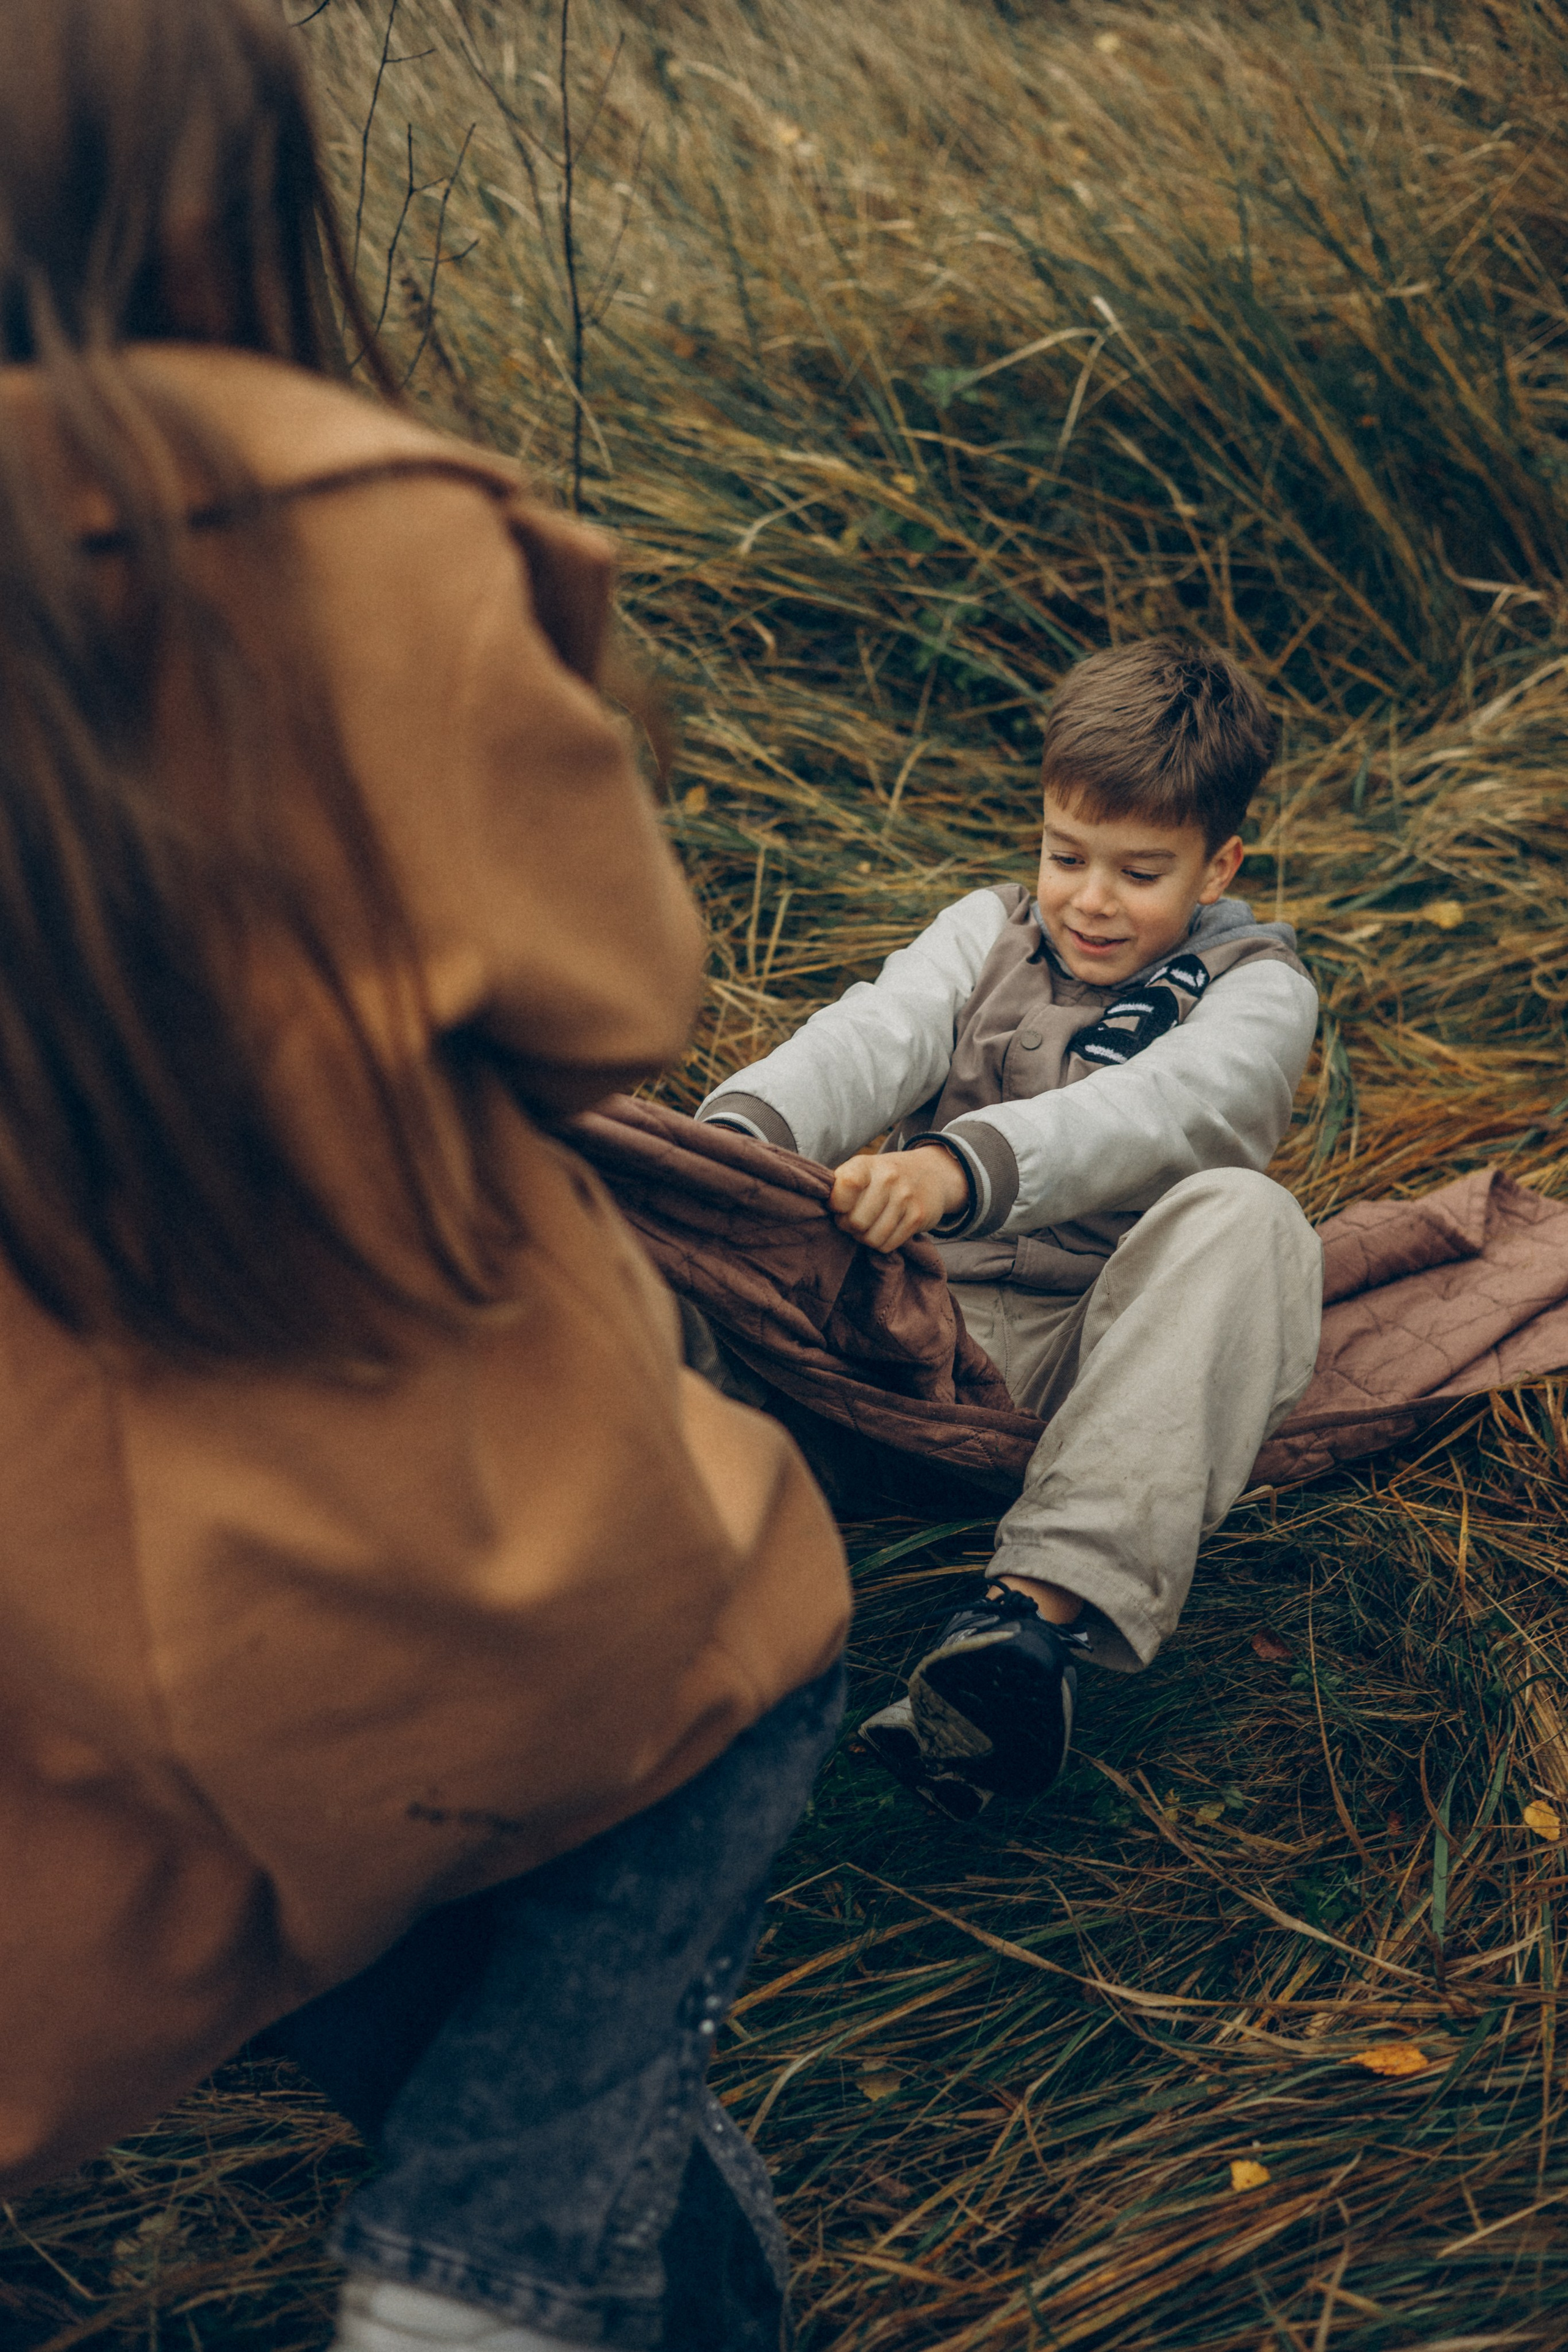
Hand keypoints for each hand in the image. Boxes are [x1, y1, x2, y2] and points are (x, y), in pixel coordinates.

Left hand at [828, 1146, 967, 1251]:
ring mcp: (905, 1197)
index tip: (839, 1206)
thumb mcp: (861, 1169)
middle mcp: (887, 1178)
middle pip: (856, 1222)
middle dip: (850, 1227)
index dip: (836, 1205)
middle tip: (854, 1221)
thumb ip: (840, 1186)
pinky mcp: (918, 1217)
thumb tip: (818, 1210)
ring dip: (866, 1238)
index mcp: (866, 1164)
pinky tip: (884, 1230)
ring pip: (872, 1238)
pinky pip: (888, 1245)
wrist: (930, 1172)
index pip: (845, 1186)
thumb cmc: (884, 1176)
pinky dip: (882, 1243)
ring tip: (869, 1226)